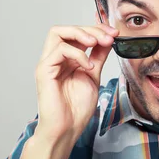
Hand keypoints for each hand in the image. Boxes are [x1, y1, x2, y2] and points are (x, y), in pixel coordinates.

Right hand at [33, 24, 118, 143]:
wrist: (67, 129)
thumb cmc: (77, 109)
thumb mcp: (94, 76)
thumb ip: (98, 56)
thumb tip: (108, 39)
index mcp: (67, 60)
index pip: (77, 34)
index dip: (96, 29)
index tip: (114, 33)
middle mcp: (55, 59)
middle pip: (67, 29)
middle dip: (91, 29)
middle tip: (109, 37)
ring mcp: (48, 63)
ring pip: (58, 32)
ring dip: (81, 34)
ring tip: (97, 43)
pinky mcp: (44, 70)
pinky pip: (59, 50)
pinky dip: (77, 53)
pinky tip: (88, 65)